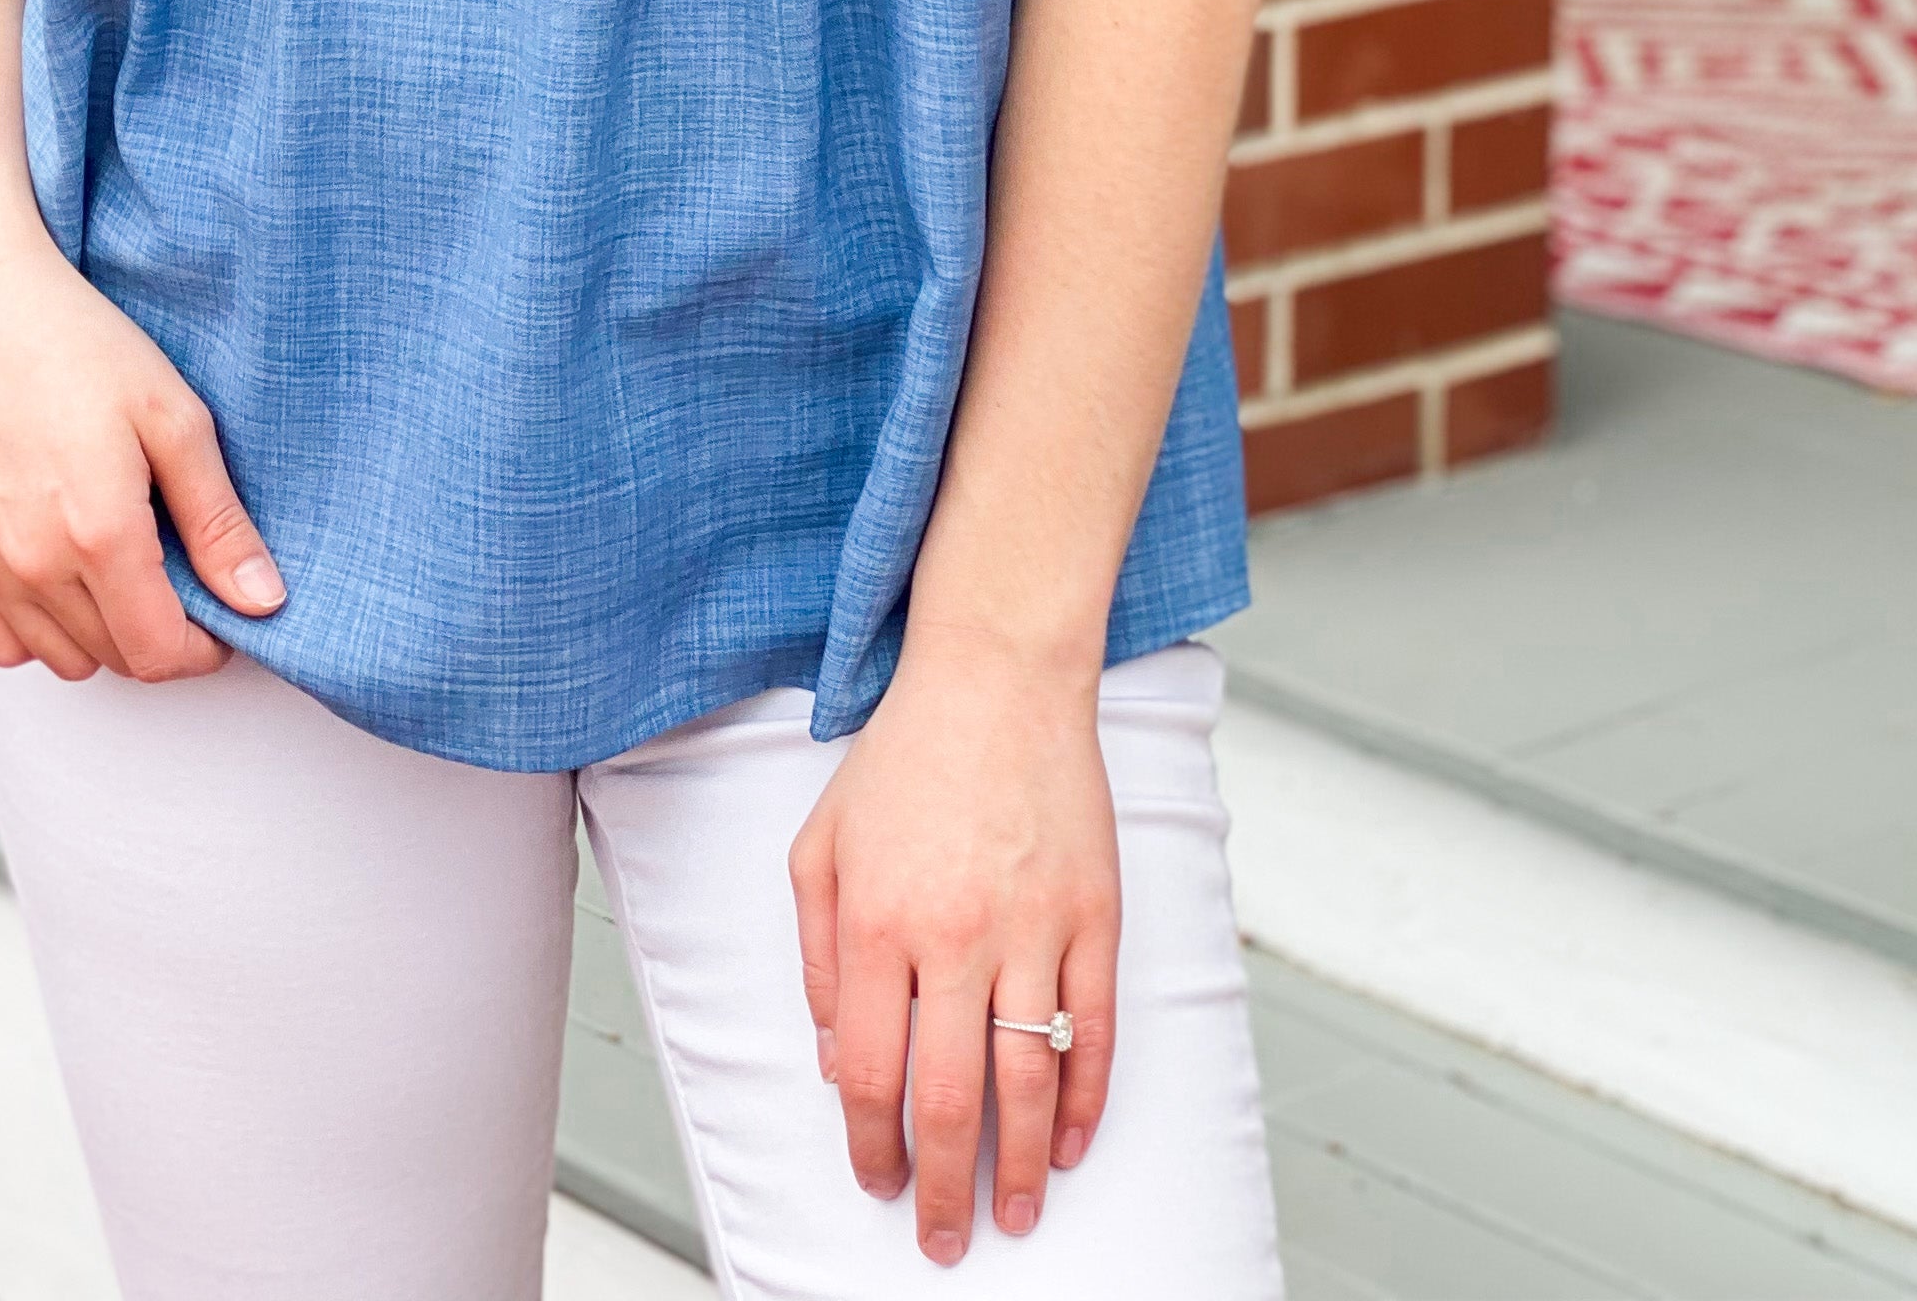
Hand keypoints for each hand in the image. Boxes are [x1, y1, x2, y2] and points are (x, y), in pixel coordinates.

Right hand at [0, 209, 285, 682]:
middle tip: (181, 573)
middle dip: (162, 635)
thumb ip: (219, 521)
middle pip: (115, 659)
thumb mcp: (174, 417)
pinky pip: (2, 642)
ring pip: (60, 658)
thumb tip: (263, 602)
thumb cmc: (79, 344)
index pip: (161, 655)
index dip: (205, 648)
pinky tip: (66, 573)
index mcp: (99, 535)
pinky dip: (41, 630)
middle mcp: (34, 565)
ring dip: (104, 636)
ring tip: (126, 568)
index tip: (222, 612)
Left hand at [786, 630, 1118, 1263]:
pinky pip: (1096, 1033)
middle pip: (948, 1099)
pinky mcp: (1095, 915)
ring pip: (1030, 1082)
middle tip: (944, 1240)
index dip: (872, 1147)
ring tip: (1015, 1215)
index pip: (872, 1074)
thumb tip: (838, 1062)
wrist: (996, 676)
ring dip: (1023, 1167)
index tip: (877, 1183)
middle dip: (944, 1189)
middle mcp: (955, 935)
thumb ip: (821, 958)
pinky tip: (1074, 1143)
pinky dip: (1088, 1101)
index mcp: (877, 921)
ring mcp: (1033, 928)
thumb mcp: (821, 846)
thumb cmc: (903, 758)